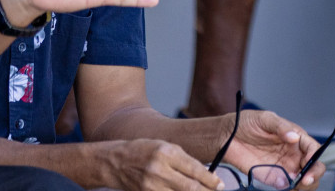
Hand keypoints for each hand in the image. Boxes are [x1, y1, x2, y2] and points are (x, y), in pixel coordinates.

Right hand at [102, 138, 222, 190]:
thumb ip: (183, 160)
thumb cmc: (143, 150)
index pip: (194, 169)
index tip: (220, 185)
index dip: (210, 180)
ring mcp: (150, 185)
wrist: (114, 162)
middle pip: (189, 187)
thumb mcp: (165, 147)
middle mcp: (159, 169)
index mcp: (167, 152)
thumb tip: (204, 174)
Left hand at [224, 111, 324, 187]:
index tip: (307, 163)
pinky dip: (290, 190)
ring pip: (304, 180)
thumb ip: (281, 127)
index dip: (314, 157)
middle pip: (314, 167)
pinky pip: (286, 187)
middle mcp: (294, 154)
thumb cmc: (248, 123)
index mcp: (296, 137)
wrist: (227, 136)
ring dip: (305, 186)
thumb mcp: (266, 119)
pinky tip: (286, 189)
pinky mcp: (272, 178)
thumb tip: (294, 137)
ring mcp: (284, 167)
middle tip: (304, 181)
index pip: (313, 149)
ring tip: (296, 187)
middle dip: (314, 175)